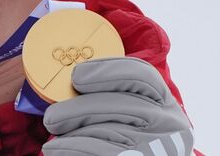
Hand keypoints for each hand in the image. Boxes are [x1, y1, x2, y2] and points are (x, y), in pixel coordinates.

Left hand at [42, 57, 193, 155]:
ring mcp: (156, 146)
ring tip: (54, 133)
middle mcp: (168, 123)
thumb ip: (112, 98)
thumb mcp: (134, 117)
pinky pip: (97, 150)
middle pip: (117, 104)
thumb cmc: (128, 142)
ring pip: (104, 129)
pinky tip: (55, 149)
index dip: (107, 71)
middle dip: (78, 108)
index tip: (76, 75)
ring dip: (72, 132)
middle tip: (51, 117)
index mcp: (165, 103)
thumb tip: (70, 86)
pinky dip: (71, 148)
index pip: (142, 75)